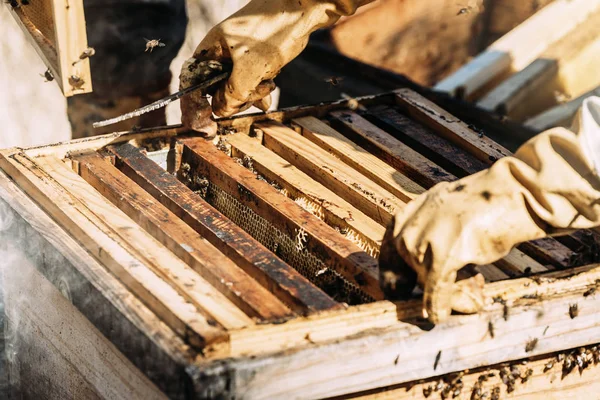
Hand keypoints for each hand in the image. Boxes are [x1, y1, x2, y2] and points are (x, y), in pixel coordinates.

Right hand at [179, 0, 368, 134]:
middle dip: (233, 98)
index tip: (204, 125)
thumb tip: (220, 112)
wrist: (300, 13)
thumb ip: (232, 94)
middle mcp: (220, 54)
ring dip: (251, 94)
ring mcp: (237, 58)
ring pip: (235, 89)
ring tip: (266, 84)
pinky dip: (259, 90)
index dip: (194, 106)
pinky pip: (250, 84)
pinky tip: (270, 87)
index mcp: (210, 50)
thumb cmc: (271, 32)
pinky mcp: (254, 61)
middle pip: (215, 90)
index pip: (191, 82)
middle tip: (249, 98)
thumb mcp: (249, 69)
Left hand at [380, 117, 599, 322]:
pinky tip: (439, 316)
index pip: (388, 255)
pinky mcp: (443, 257)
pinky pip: (436, 291)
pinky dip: (438, 306)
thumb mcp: (440, 212)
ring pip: (424, 283)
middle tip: (441, 297)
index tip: (398, 292)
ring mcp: (424, 243)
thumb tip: (417, 263)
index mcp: (405, 216)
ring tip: (469, 297)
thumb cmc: (480, 206)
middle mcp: (409, 229)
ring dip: (443, 296)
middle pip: (406, 272)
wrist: (511, 194)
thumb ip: (424, 232)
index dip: (392, 278)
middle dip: (421, 288)